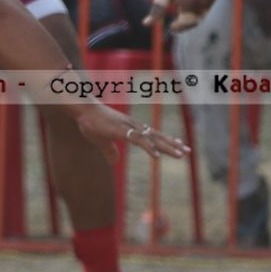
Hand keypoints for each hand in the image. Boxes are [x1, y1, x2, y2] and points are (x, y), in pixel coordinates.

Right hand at [72, 101, 190, 160]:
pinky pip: (138, 141)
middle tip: (188, 151)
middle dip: (173, 144)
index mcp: (130, 128)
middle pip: (157, 137)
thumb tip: (114, 162)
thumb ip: (109, 151)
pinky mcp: (122, 131)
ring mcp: (129, 127)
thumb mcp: (101, 141)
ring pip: (153, 139)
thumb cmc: (90, 122)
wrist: (82, 109)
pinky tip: (157, 157)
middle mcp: (133, 126)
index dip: (166, 142)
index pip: (153, 136)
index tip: (179, 146)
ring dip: (167, 147)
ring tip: (180, 154)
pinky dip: (149, 148)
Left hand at [149, 0, 217, 33]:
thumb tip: (146, 24)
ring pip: (203, 13)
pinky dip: (202, 3)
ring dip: (194, 12)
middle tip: (178, 21)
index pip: (185, 23)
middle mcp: (202, 1)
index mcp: (189, 3)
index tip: (171, 26)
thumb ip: (156, 11)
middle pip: (195, 20)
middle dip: (186, 22)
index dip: (178, 27)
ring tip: (186, 0)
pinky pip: (209, 4)